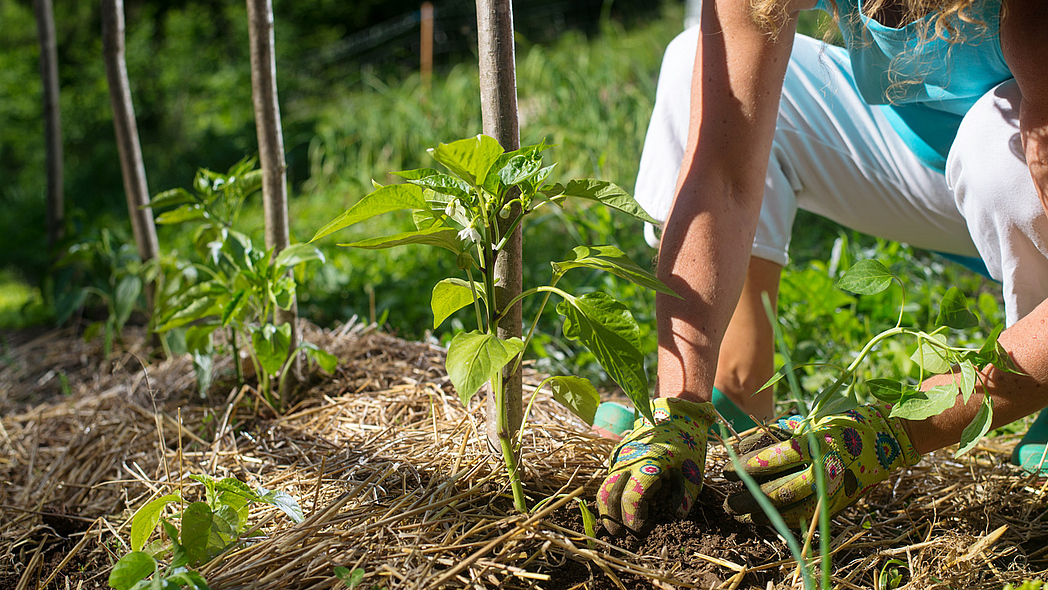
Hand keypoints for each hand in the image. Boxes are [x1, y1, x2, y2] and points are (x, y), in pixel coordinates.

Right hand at [597, 397, 715, 534]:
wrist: (674, 413)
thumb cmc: (686, 443)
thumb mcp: (693, 470)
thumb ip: (685, 496)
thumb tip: (676, 517)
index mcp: (648, 464)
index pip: (631, 498)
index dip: (633, 520)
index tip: (640, 531)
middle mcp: (628, 459)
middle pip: (607, 494)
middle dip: (610, 518)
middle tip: (618, 534)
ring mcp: (620, 455)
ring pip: (604, 485)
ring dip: (609, 507)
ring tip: (620, 522)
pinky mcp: (617, 453)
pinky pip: (609, 476)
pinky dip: (613, 493)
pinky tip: (626, 501)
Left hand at [723, 403, 920, 526]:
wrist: (887, 438)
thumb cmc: (841, 423)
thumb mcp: (807, 422)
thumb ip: (775, 435)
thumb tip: (738, 446)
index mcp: (816, 444)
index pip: (773, 459)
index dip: (746, 465)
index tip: (726, 468)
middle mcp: (824, 470)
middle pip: (778, 490)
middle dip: (748, 497)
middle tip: (728, 499)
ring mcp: (833, 490)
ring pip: (790, 508)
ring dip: (761, 513)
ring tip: (740, 513)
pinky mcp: (839, 503)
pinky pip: (806, 517)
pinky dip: (782, 519)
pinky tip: (766, 519)